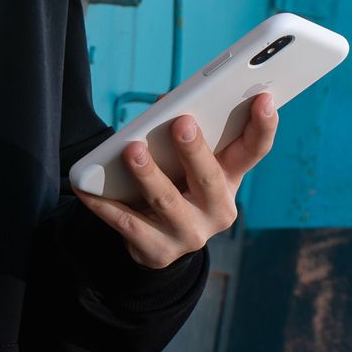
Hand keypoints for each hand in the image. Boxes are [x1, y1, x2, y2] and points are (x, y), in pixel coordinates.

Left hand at [72, 93, 278, 268]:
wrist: (158, 240)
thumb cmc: (176, 183)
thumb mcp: (188, 162)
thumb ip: (184, 133)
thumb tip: (162, 106)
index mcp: (230, 179)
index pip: (254, 151)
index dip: (263, 126)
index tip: (264, 99)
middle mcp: (217, 210)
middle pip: (209, 179)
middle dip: (195, 151)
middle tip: (182, 123)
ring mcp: (189, 234)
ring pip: (167, 202)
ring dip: (149, 175)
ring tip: (132, 151)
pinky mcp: (157, 252)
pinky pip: (128, 224)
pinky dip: (105, 205)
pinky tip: (87, 189)